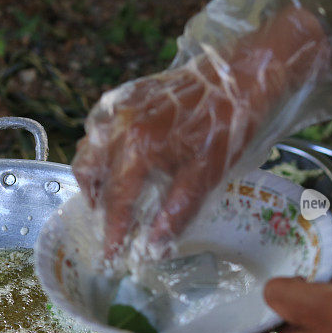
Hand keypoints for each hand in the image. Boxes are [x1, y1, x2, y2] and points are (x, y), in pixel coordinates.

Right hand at [72, 7, 331, 256]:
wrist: (242, 74)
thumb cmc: (229, 126)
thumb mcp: (206, 176)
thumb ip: (175, 214)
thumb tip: (153, 248)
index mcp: (136, 148)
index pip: (116, 201)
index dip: (112, 233)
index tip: (109, 258)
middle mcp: (118, 126)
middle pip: (88, 172)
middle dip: (95, 200)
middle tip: (110, 221)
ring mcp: (120, 106)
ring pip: (88, 146)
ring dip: (94, 174)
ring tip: (112, 193)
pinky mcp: (128, 94)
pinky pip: (100, 125)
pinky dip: (101, 147)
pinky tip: (119, 158)